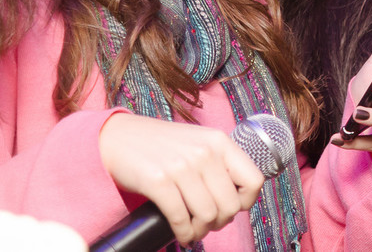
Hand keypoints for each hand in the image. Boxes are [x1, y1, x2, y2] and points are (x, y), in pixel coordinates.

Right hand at [97, 113, 263, 245]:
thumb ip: (220, 164)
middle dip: (219, 222)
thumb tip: (239, 198)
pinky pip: (181, 219)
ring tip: (192, 228)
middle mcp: (204, 152)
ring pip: (207, 216)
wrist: (117, 138)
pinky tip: (180, 232)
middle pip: (230, 206)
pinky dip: (183, 232)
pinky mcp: (158, 181)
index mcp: (219, 141)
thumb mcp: (198, 143)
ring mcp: (181, 166)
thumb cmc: (160, 146)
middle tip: (206, 222)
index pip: (254, 180)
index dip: (245, 202)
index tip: (231, 207)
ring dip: (200, 230)